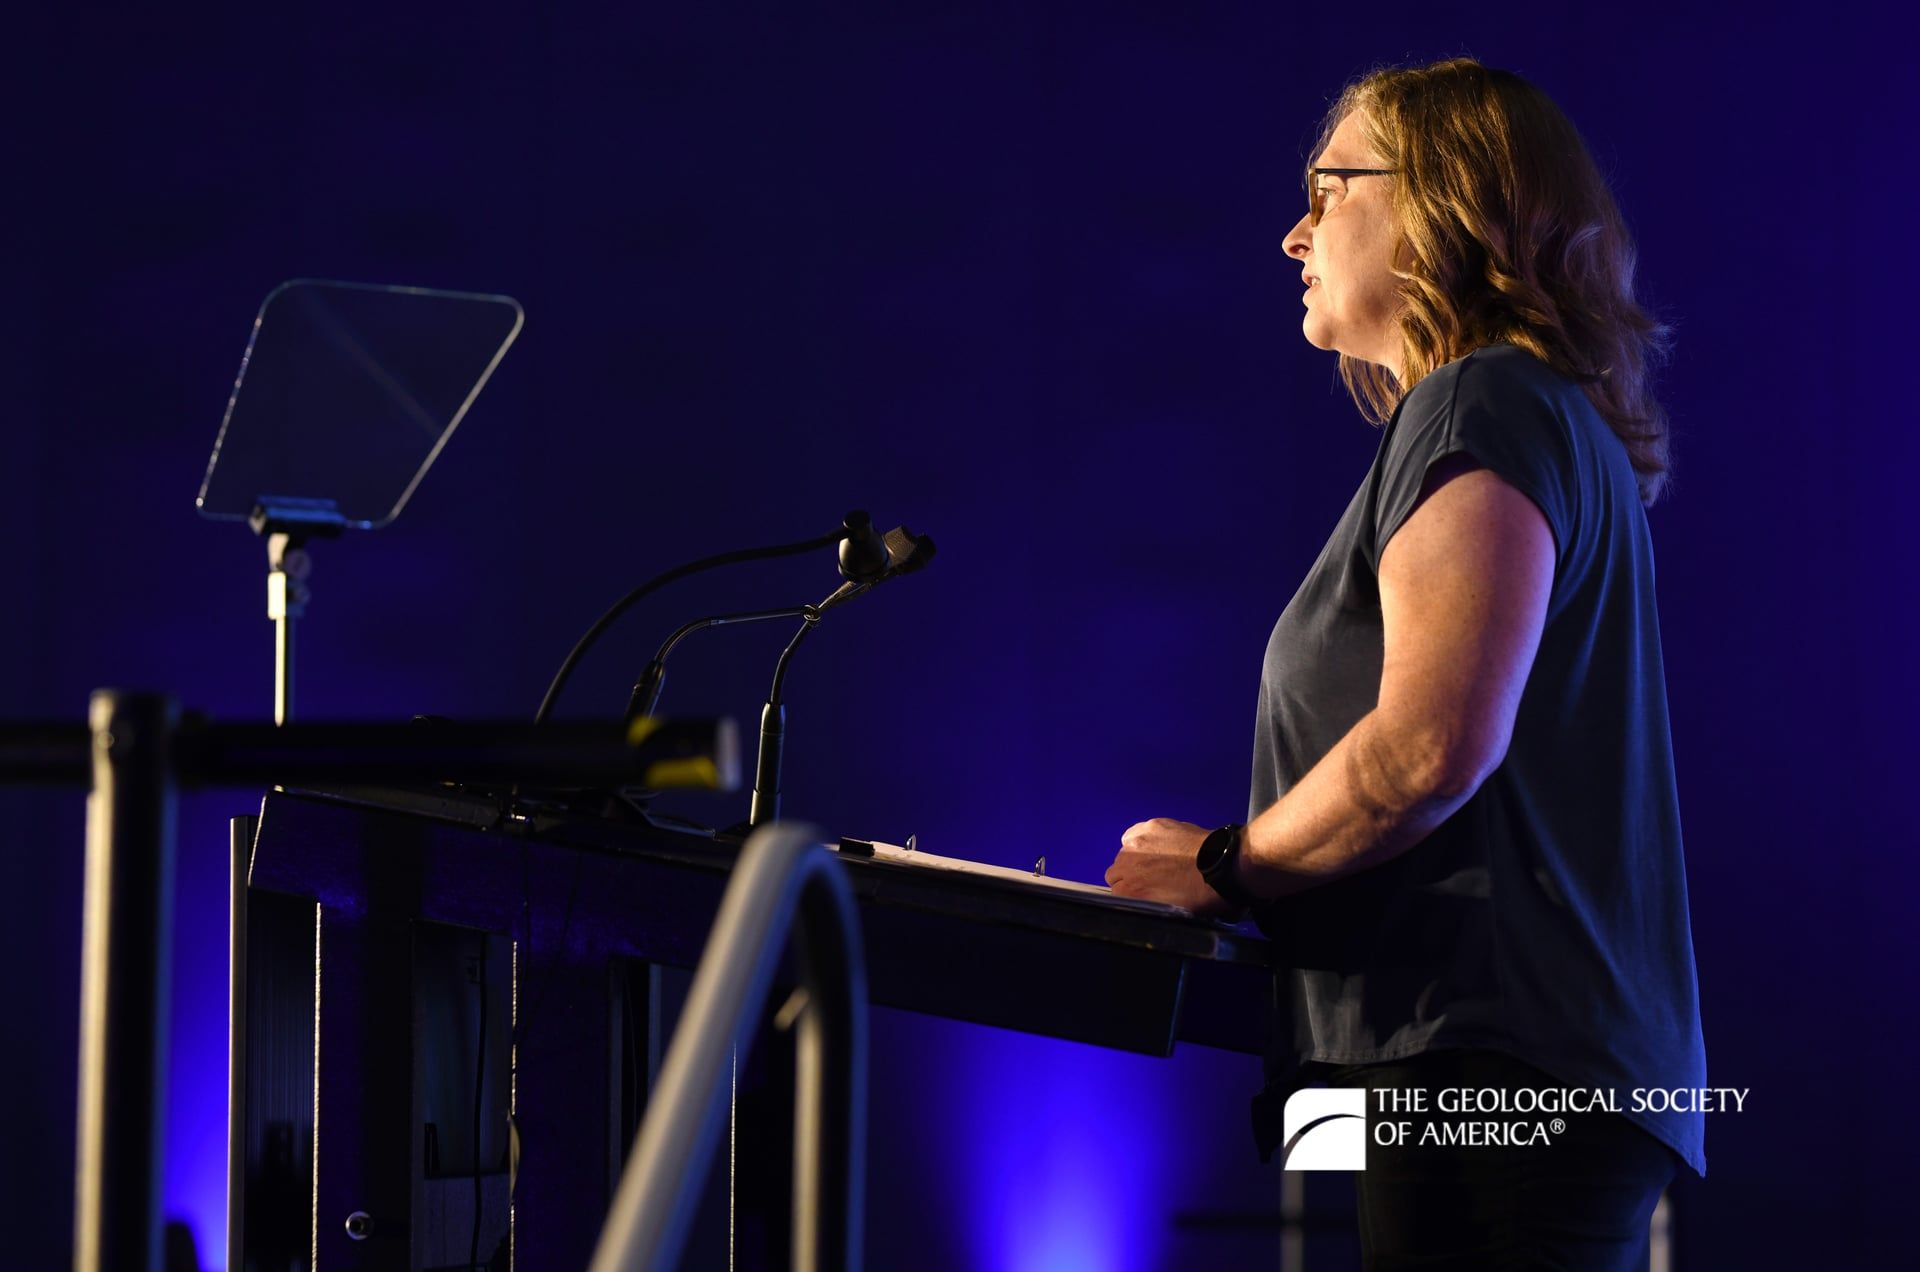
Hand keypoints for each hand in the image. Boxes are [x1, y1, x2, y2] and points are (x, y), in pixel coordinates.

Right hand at [1104, 817, 1239, 917]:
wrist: (1222, 866)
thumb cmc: (1202, 895)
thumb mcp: (1169, 911)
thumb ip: (1147, 904)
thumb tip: (1147, 901)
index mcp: (1130, 894)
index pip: (1116, 893)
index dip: (1133, 892)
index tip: (1146, 892)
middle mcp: (1126, 868)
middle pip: (1115, 872)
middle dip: (1131, 875)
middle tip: (1154, 876)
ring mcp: (1136, 845)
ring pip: (1124, 852)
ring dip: (1137, 856)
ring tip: (1160, 859)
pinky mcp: (1149, 827)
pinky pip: (1134, 834)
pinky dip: (1143, 839)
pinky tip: (1160, 844)